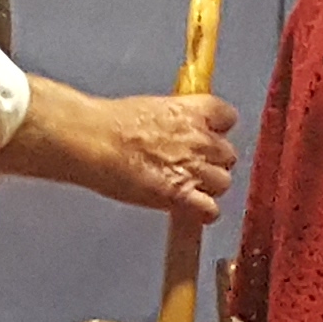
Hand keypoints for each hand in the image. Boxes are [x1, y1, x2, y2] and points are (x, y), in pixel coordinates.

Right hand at [0, 75, 236, 217]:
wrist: (94, 141)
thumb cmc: (110, 123)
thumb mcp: (151, 108)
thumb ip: (174, 120)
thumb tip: (174, 131)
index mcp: (194, 111)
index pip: (228, 117)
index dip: (217, 130)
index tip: (206, 136)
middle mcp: (202, 139)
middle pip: (228, 155)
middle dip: (213, 162)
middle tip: (191, 167)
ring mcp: (194, 169)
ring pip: (223, 183)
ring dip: (208, 188)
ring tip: (186, 189)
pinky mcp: (182, 196)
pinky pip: (211, 211)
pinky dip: (203, 213)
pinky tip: (188, 209)